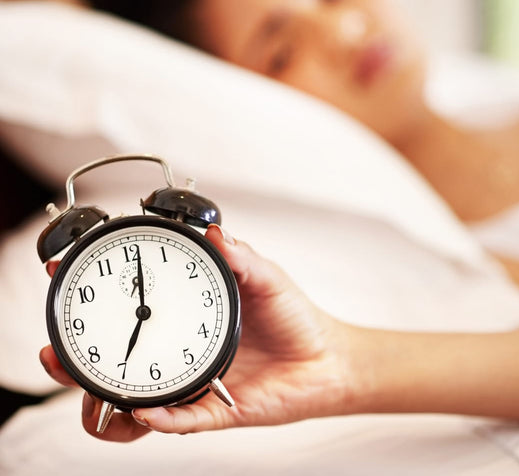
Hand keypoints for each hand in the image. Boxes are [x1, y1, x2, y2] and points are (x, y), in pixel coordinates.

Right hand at [40, 226, 366, 440]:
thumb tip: (217, 234)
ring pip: (140, 398)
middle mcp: (184, 351)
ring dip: (108, 395)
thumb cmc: (292, 315)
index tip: (70, 276)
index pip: (136, 310)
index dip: (100, 301)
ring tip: (90, 382)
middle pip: (122, 360)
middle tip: (57, 347)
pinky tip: (145, 409)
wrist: (325, 356)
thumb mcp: (265, 277)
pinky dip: (162, 416)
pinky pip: (182, 418)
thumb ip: (241, 257)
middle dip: (82, 359)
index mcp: (189, 318)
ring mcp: (197, 381)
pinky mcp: (217, 409)